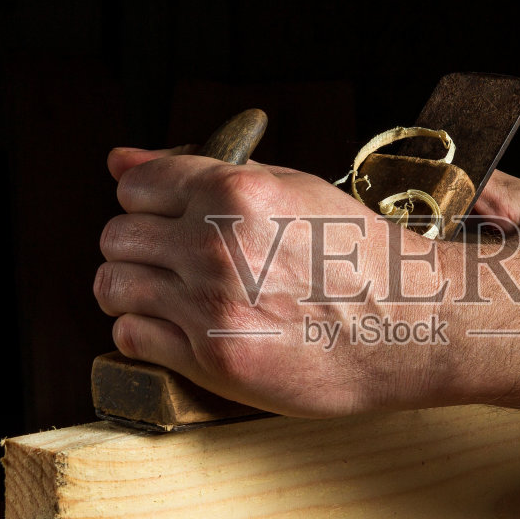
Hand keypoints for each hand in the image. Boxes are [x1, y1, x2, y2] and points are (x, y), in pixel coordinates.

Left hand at [96, 147, 462, 416]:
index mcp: (234, 192)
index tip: (171, 220)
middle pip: (116, 236)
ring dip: (133, 290)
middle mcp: (215, 243)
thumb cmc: (355, 254)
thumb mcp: (290, 188)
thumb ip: (202, 171)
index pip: (135, 186)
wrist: (408, 324)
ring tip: (172, 296)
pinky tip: (181, 329)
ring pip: (111, 285)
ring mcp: (209, 304)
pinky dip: (145, 332)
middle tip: (176, 263)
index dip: (149, 203)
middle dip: (139, 247)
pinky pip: (130, 335)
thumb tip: (119, 160)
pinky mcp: (210, 358)